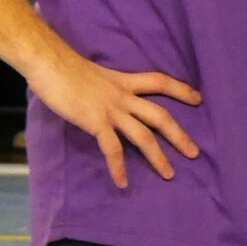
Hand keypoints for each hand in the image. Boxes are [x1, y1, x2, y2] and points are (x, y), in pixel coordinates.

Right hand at [29, 50, 200, 188]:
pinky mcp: (96, 122)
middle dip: (179, 135)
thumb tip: (101, 97)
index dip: (180, 89)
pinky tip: (122, 182)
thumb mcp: (93, 74)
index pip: (159, 81)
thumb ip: (104, 88)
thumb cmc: (62, 67)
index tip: (198, 98)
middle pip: (160, 115)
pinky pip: (112, 149)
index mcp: (123, 81)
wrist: (48, 62)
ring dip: (158, 157)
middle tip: (195, 153)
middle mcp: (122, 96)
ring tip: (169, 174)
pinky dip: (118, 168)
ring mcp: (110, 110)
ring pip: (144, 136)